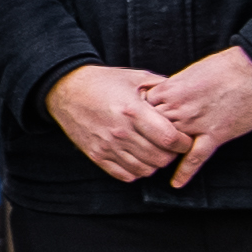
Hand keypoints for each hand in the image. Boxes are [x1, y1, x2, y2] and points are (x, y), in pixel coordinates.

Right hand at [48, 63, 186, 181]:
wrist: (66, 90)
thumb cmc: (103, 82)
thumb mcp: (134, 77)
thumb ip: (161, 86)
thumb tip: (184, 95)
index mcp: (132, 111)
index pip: (168, 138)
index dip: (183, 142)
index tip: (184, 139)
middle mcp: (120, 131)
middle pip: (159, 158)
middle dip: (172, 154)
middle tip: (171, 146)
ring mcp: (107, 146)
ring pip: (144, 169)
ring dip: (155, 164)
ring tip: (155, 152)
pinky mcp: (96, 155)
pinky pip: (125, 174)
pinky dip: (137, 171)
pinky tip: (138, 158)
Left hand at [145, 47, 251, 189]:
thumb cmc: (225, 66)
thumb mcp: (191, 72)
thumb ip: (173, 87)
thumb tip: (163, 95)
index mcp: (170, 90)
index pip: (141, 109)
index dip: (138, 116)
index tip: (134, 123)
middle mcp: (179, 108)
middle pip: (150, 129)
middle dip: (144, 137)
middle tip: (139, 146)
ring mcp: (196, 123)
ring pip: (169, 144)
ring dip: (161, 153)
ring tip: (152, 163)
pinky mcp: (215, 134)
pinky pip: (196, 157)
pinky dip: (185, 172)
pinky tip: (176, 183)